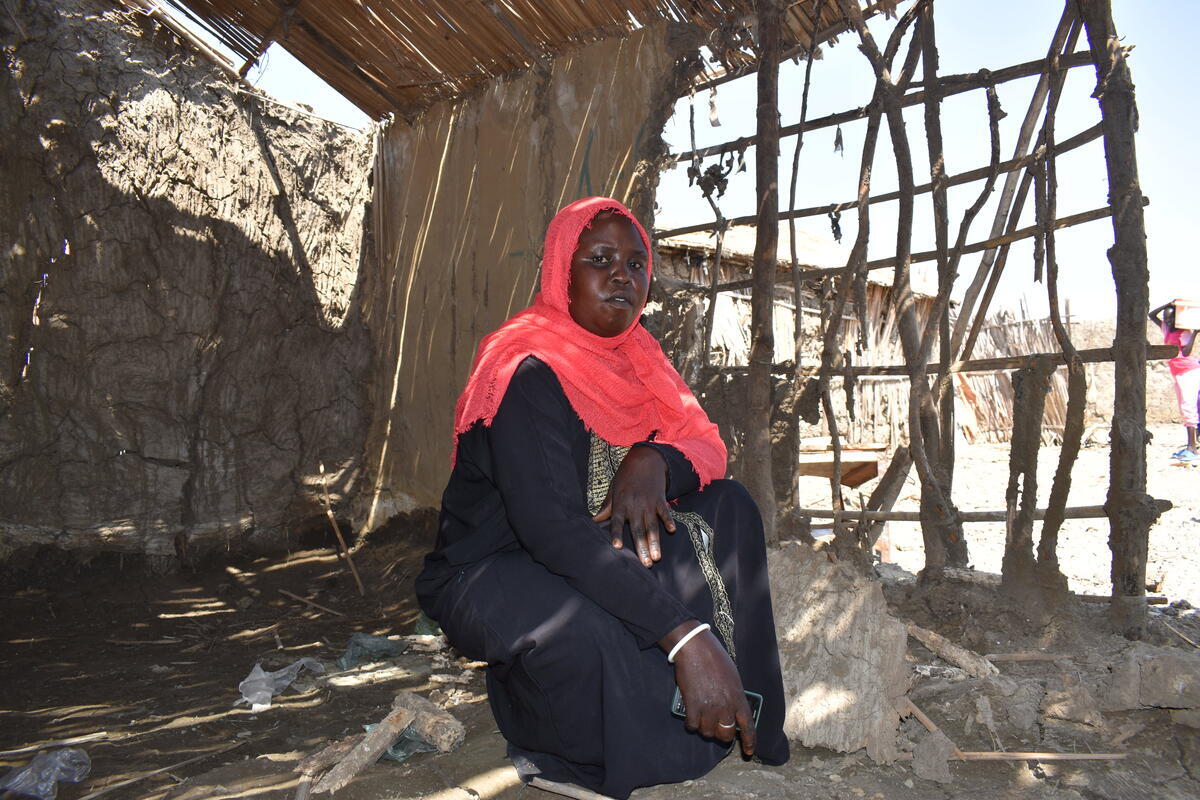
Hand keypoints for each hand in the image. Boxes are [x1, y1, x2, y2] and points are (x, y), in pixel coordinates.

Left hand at [592, 446, 675, 567]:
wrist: (645, 458)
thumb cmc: (626, 475)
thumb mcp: (613, 489)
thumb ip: (606, 507)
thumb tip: (594, 521)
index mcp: (621, 503)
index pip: (617, 522)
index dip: (617, 534)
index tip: (617, 547)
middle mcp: (635, 505)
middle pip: (638, 530)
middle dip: (642, 547)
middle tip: (646, 564)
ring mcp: (649, 502)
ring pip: (652, 526)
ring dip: (655, 542)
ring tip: (657, 557)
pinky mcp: (660, 499)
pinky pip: (665, 512)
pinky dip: (668, 520)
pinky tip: (672, 530)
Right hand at [660, 621, 756, 754]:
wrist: (695, 648)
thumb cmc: (714, 658)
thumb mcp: (733, 676)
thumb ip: (734, 695)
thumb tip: (732, 710)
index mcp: (738, 697)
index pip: (748, 725)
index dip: (749, 741)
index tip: (748, 751)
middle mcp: (725, 706)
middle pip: (726, 734)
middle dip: (721, 734)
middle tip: (716, 728)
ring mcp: (709, 707)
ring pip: (708, 732)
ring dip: (704, 729)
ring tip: (702, 718)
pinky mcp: (692, 706)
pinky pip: (692, 726)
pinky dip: (691, 724)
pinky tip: (691, 716)